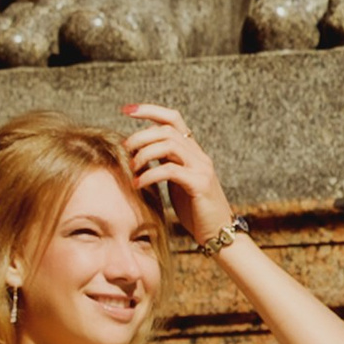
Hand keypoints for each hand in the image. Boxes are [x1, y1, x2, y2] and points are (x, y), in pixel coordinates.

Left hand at [121, 103, 232, 249]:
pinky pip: (170, 170)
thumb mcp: (177, 182)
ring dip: (144, 153)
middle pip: (167, 129)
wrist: (218, 233)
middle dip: (140, 136)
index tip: (126, 110)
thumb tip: (136, 156)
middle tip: (125, 149)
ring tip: (132, 168)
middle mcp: (199, 155)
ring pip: (169, 144)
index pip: (173, 118)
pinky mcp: (199, 184)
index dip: (150, 110)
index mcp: (192, 151)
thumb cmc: (195, 210)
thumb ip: (164, 165)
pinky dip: (149, 174)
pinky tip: (138, 184)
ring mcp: (201, 168)